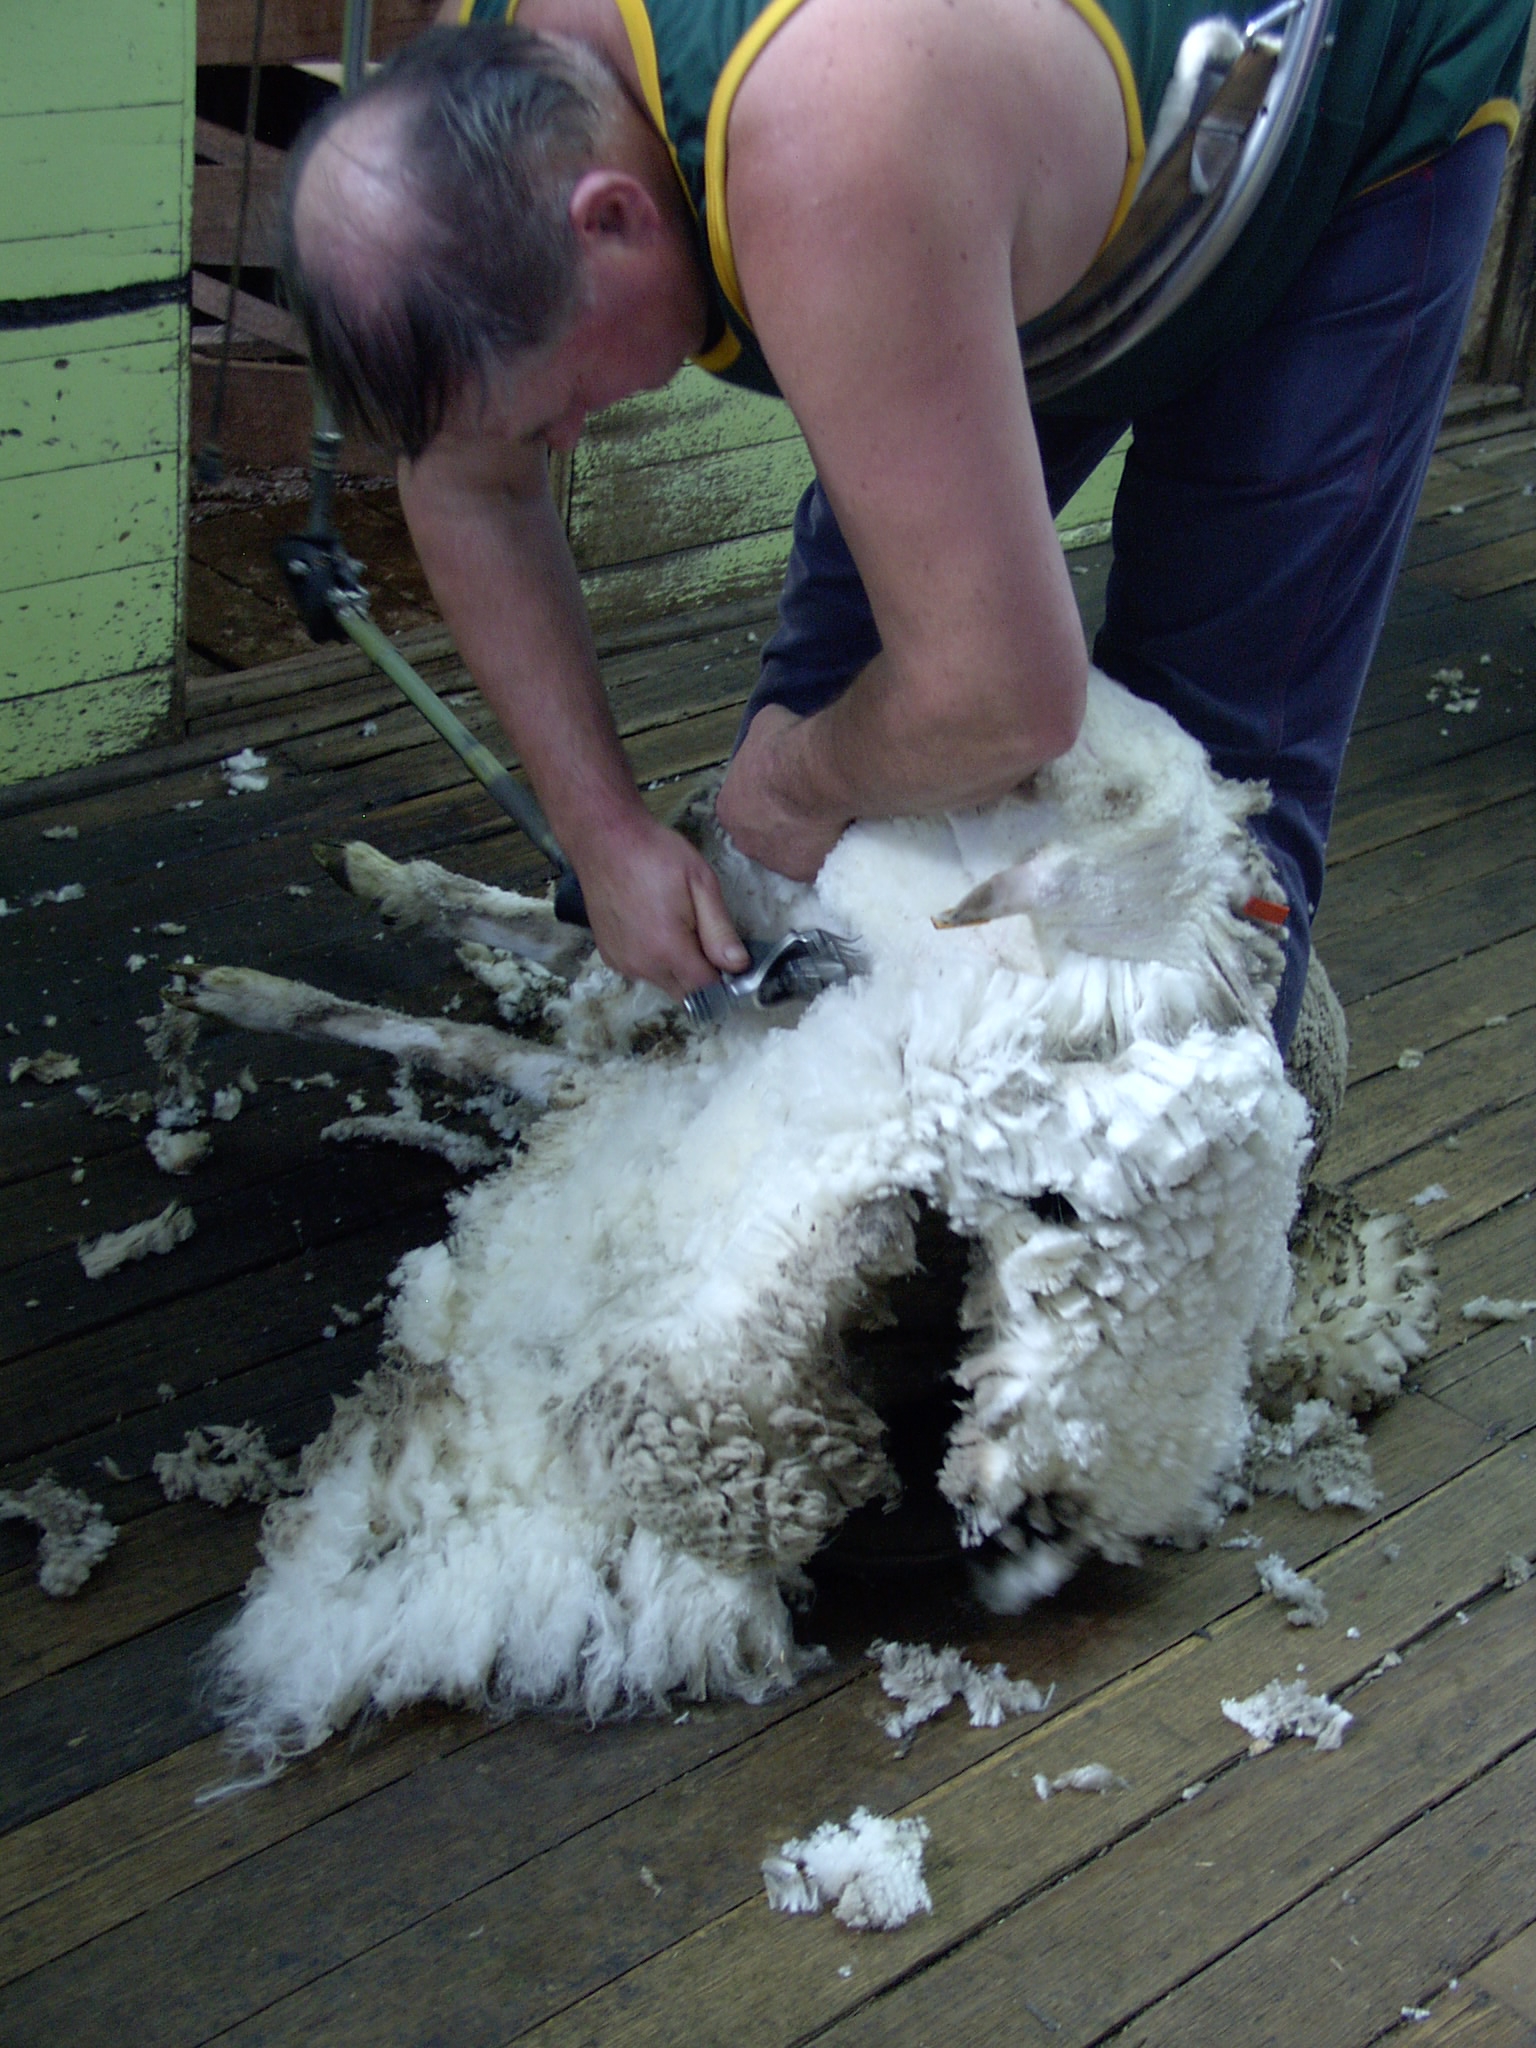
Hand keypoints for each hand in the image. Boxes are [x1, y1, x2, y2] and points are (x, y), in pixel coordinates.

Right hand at [574, 816, 749, 1001]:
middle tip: (700, 933)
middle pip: (685, 992)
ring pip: (663, 983)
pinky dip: (653, 960)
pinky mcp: (609, 956)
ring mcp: (622, 963)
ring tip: (673, 924)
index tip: (725, 951)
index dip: (723, 974)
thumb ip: (720, 930)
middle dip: (699, 972)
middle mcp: (642, 964)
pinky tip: (652, 927)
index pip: (707, 988)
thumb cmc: (655, 854)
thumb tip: (738, 965)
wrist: (605, 839)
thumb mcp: (701, 883)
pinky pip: (642, 972)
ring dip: (676, 966)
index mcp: (668, 948)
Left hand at [716, 705, 851, 880]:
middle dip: (779, 822)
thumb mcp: (765, 724)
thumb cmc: (785, 747)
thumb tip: (775, 733)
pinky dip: (828, 848)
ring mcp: (776, 862)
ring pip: (790, 851)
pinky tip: (842, 829)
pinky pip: (817, 861)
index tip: (783, 784)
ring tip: (827, 815)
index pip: (741, 807)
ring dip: (804, 837)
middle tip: (805, 801)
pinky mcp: (807, 872)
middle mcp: (746, 842)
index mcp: (729, 809)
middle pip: (762, 834)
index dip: (762, 796)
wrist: (818, 774)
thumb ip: (762, 738)